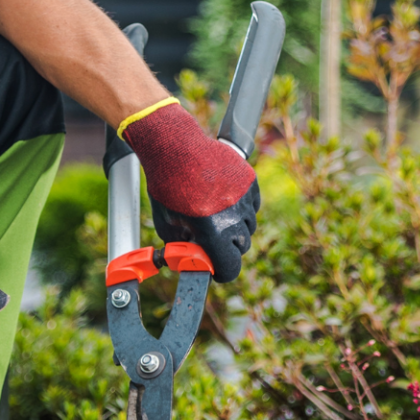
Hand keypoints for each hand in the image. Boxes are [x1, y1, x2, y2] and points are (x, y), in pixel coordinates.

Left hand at [118, 101, 258, 281]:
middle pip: (242, 248)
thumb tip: (195, 262)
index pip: (230, 268)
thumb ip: (184, 249)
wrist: (176, 148)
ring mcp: (244, 198)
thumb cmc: (167, 187)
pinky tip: (223, 199)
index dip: (221, 271)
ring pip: (249, 226)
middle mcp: (234, 218)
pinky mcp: (250, 181)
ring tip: (214, 213)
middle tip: (209, 237)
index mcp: (213, 233)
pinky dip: (241, 208)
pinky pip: (252, 206)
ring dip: (235, 227)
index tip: (215, 268)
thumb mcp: (167, 225)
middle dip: (227, 247)